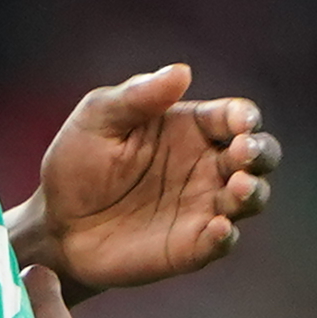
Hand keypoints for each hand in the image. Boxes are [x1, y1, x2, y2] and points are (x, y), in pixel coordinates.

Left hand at [22, 64, 275, 297]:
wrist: (56, 224)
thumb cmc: (77, 162)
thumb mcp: (98, 118)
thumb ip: (138, 96)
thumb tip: (182, 71)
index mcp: (192, 127)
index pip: (235, 116)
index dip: (245, 117)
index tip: (240, 121)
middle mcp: (207, 165)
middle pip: (258, 154)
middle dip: (260, 151)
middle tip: (245, 151)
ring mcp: (203, 206)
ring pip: (250, 197)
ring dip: (253, 192)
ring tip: (239, 187)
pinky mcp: (191, 246)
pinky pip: (221, 241)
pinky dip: (225, 236)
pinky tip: (218, 228)